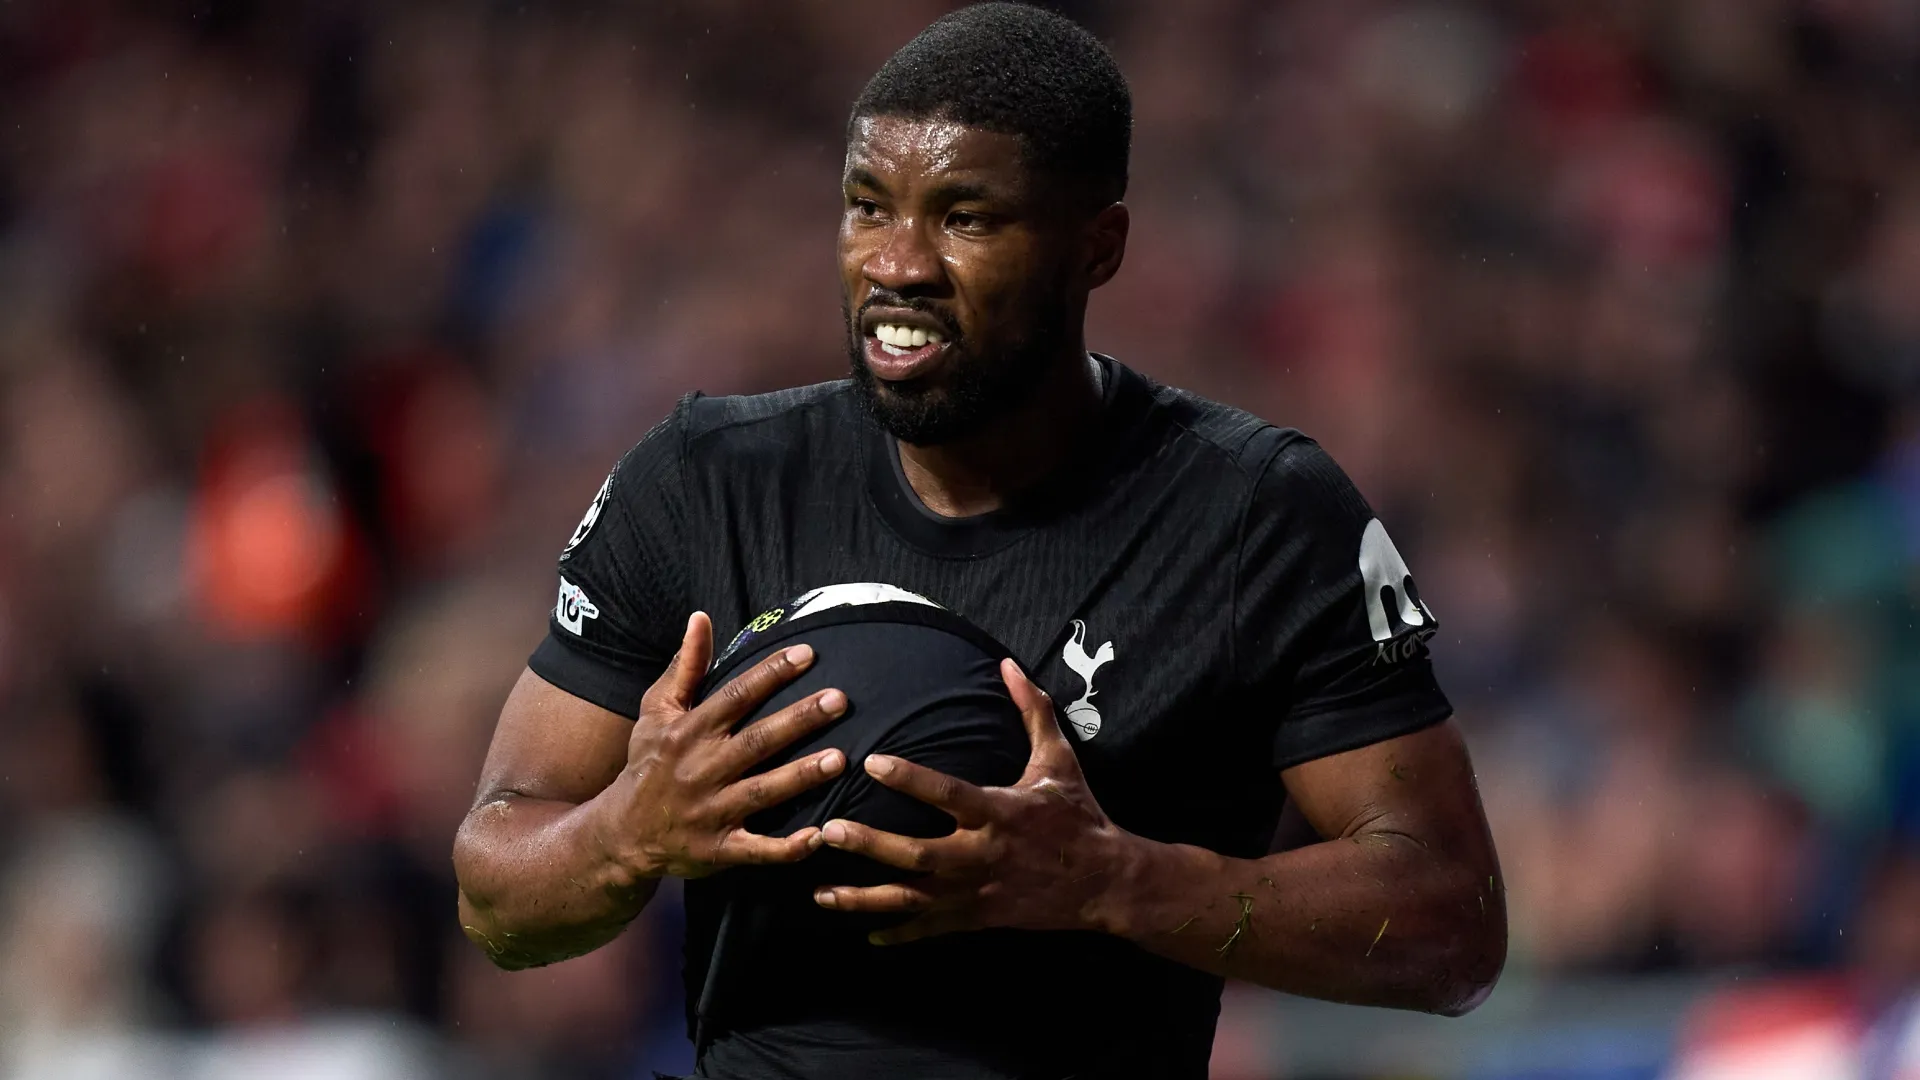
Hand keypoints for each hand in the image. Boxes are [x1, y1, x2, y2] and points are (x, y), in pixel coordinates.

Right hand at [588, 612, 848, 881]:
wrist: (621, 833)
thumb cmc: (648, 763)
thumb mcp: (656, 712)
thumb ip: (685, 667)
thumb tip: (701, 617)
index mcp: (688, 732)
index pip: (736, 696)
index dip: (771, 674)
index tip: (808, 654)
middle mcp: (700, 769)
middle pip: (757, 741)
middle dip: (799, 720)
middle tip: (839, 700)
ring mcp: (711, 812)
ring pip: (762, 792)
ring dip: (800, 776)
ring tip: (840, 759)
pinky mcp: (718, 849)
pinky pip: (757, 849)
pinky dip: (787, 847)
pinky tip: (821, 835)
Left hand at [810, 659, 1129, 943]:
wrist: (1105, 882)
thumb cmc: (1078, 815)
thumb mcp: (1058, 760)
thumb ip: (1032, 711)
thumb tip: (1007, 664)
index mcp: (999, 812)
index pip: (947, 793)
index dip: (909, 778)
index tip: (870, 762)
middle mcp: (983, 855)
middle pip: (917, 854)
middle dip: (870, 845)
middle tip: (827, 830)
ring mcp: (977, 892)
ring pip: (913, 898)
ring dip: (865, 897)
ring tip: (820, 893)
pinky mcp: (978, 917)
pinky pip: (931, 929)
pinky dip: (899, 934)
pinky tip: (866, 934)